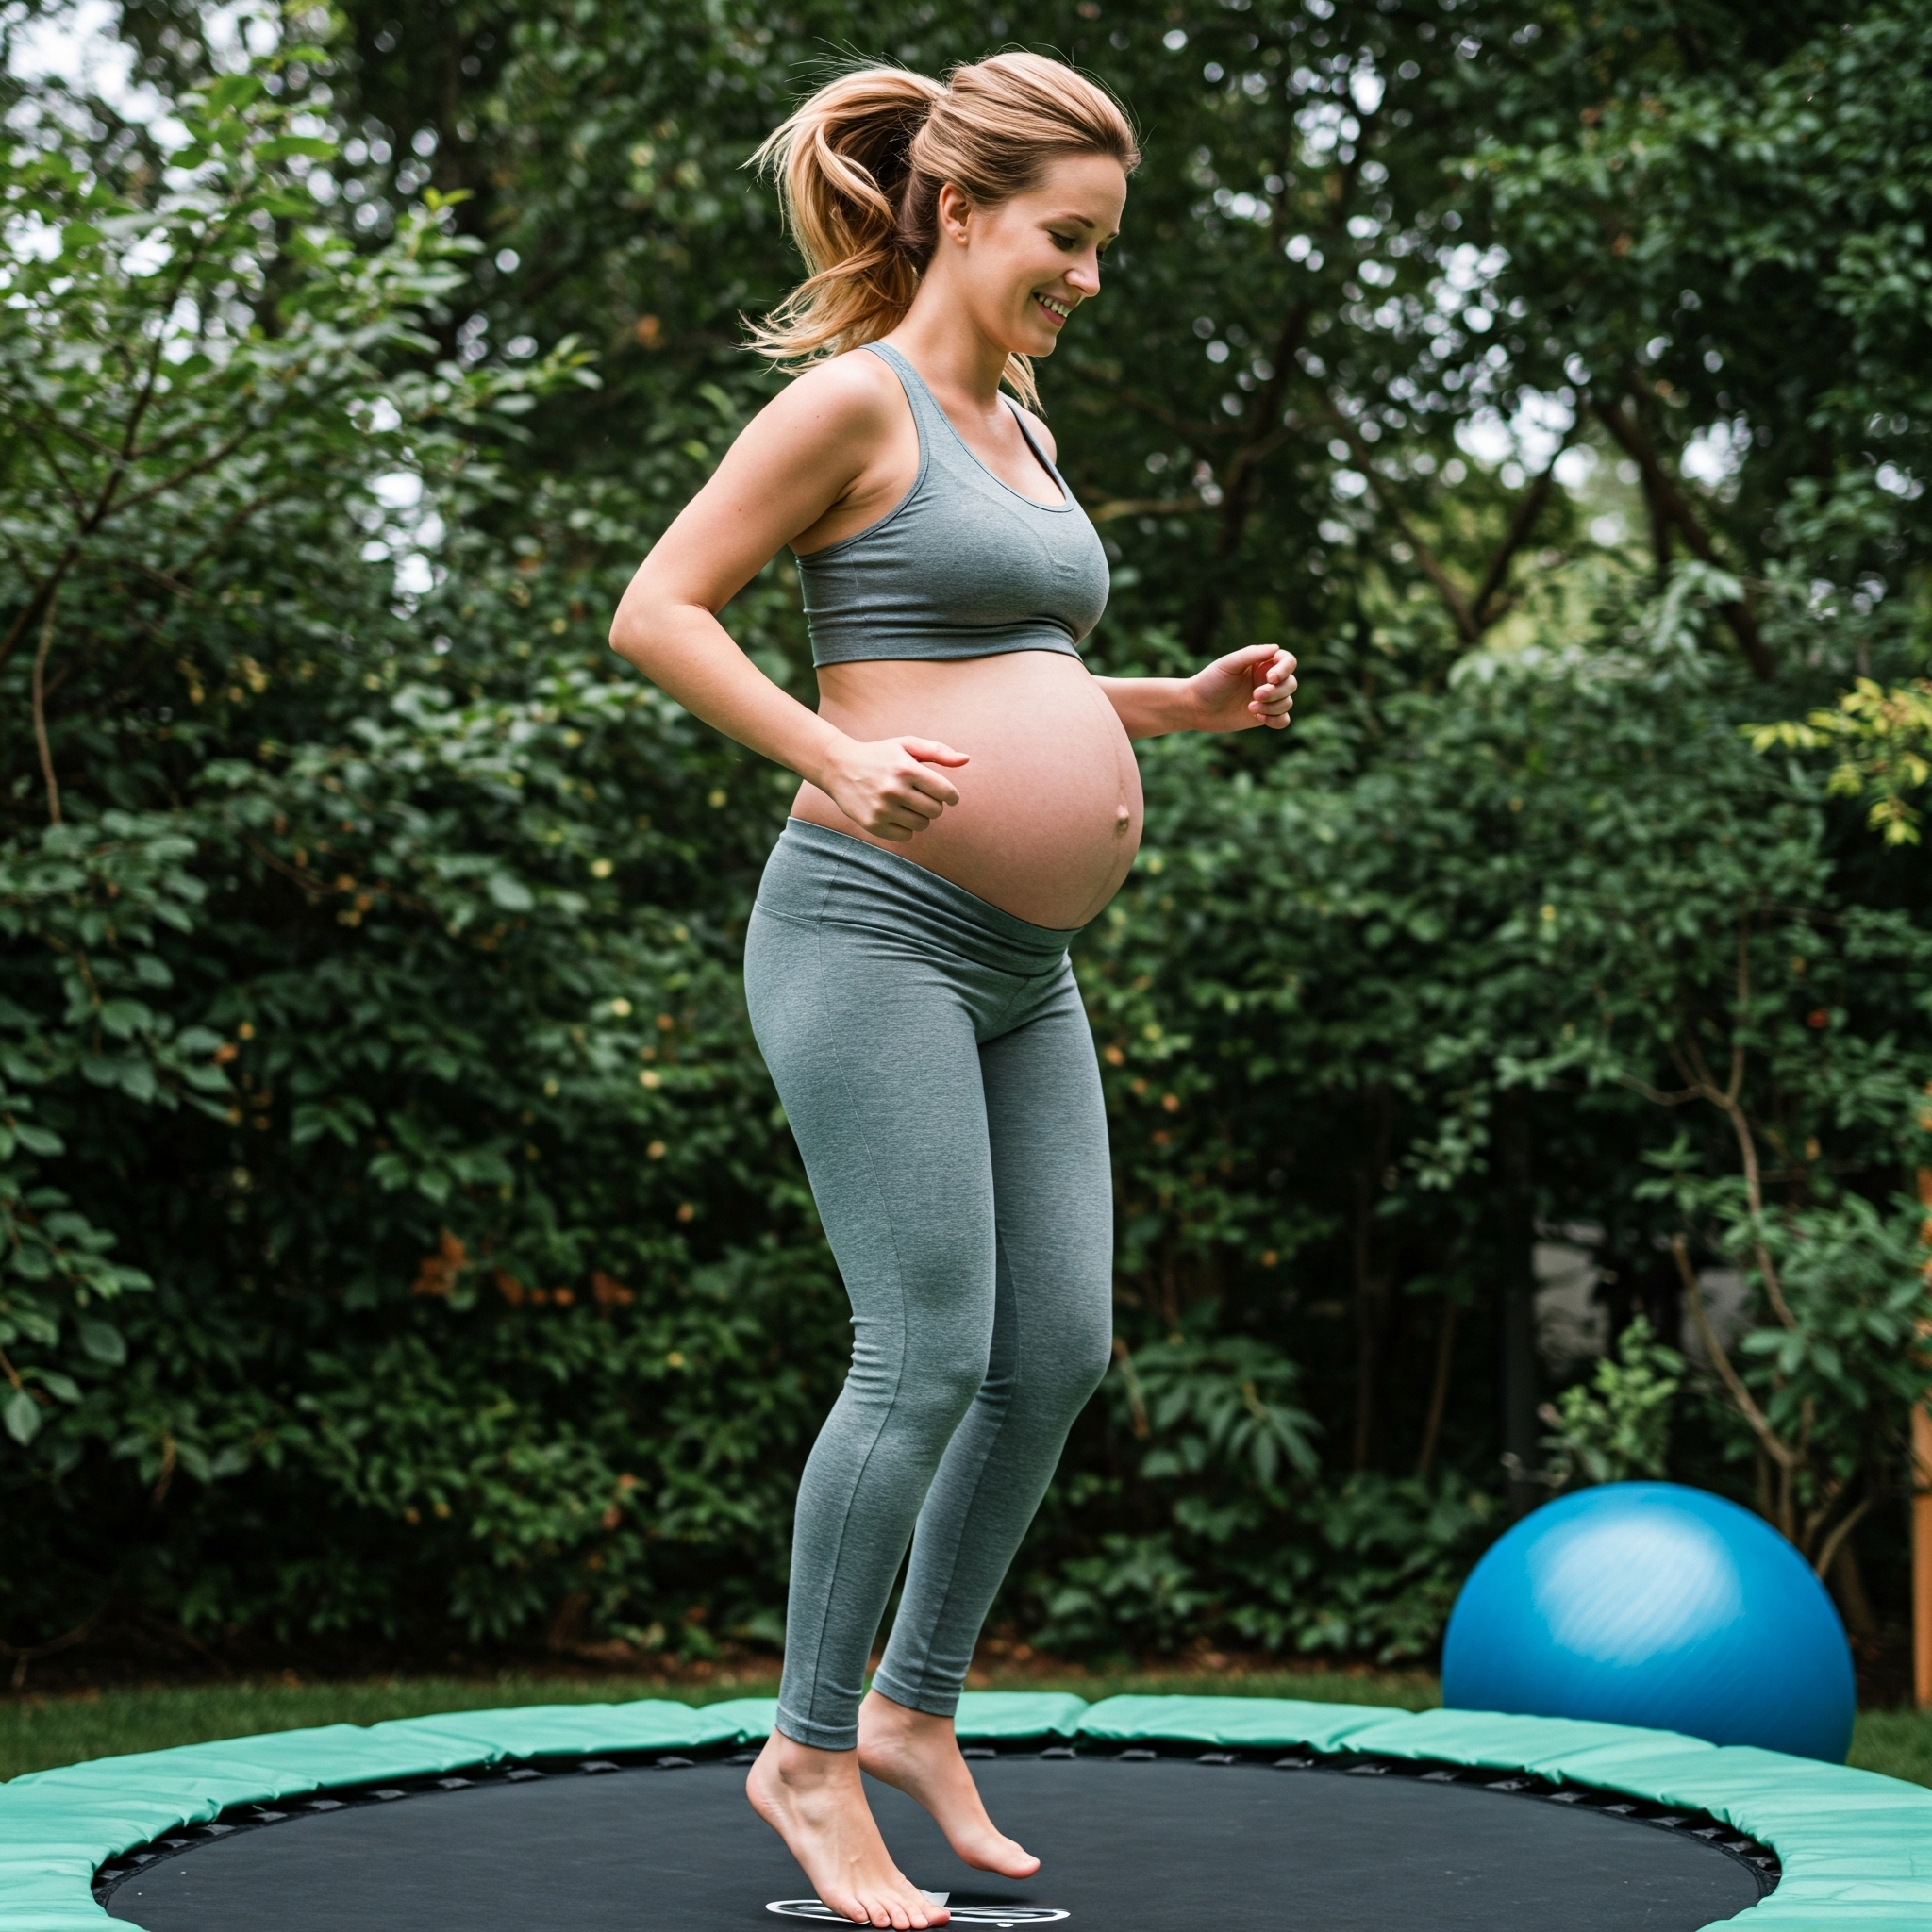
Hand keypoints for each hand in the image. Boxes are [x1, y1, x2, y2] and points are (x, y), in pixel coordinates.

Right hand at [820, 734, 969, 839]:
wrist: (838, 767)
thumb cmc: (879, 755)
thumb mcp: (906, 745)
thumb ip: (938, 751)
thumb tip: (966, 760)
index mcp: (906, 768)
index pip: (945, 792)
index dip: (952, 796)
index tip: (949, 797)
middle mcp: (894, 790)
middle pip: (936, 811)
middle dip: (934, 805)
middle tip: (921, 797)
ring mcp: (882, 809)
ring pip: (922, 825)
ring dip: (920, 817)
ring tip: (908, 805)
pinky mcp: (873, 824)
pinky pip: (906, 836)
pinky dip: (905, 828)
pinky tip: (896, 814)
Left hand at [1187, 643, 1296, 732]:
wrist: (1195, 707)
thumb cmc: (1209, 682)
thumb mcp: (1228, 665)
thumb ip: (1251, 654)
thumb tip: (1276, 648)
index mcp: (1261, 664)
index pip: (1287, 662)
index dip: (1285, 669)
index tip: (1271, 678)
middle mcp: (1266, 680)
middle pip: (1290, 684)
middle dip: (1276, 692)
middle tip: (1255, 695)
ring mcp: (1267, 700)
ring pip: (1287, 702)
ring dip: (1273, 707)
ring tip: (1250, 708)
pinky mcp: (1263, 717)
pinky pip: (1283, 720)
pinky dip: (1276, 720)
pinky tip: (1258, 718)